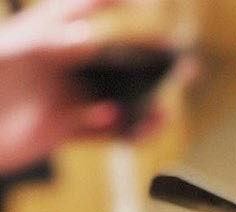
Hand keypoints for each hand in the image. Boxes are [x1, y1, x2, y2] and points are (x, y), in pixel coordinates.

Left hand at [0, 0, 189, 174]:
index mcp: (40, 38)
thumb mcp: (13, 57)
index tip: (138, 0)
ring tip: (163, 112)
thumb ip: (49, 46)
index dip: (107, 2)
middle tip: (177, 61)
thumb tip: (89, 39)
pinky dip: (123, 133)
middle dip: (145, 61)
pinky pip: (102, 131)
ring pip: (113, 98)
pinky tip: (136, 132)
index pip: (79, 11)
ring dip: (142, 104)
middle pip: (110, 59)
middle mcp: (56, 66)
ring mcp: (61, 98)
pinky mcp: (61, 128)